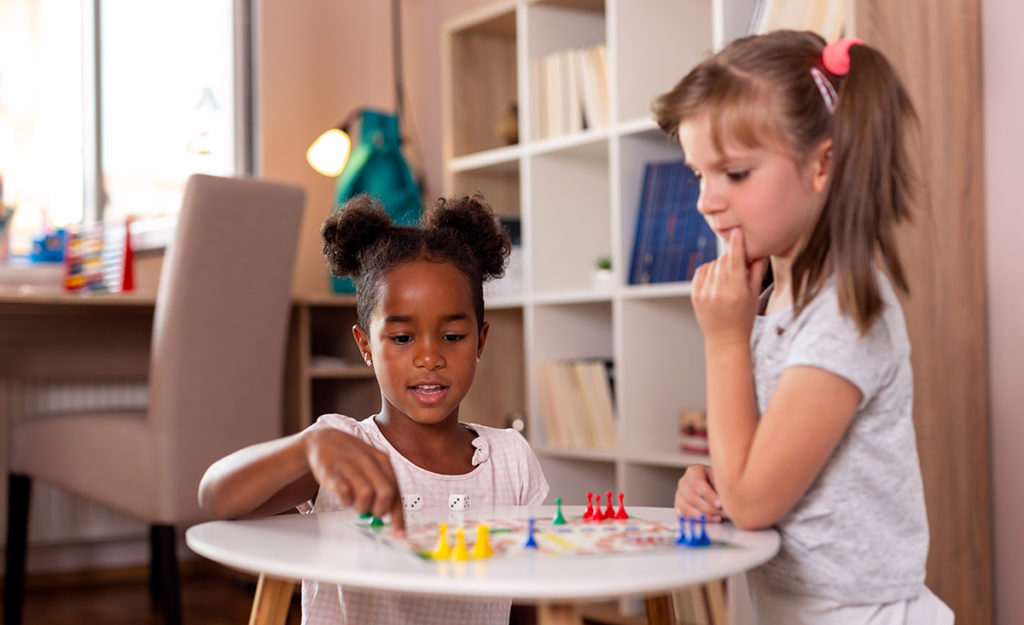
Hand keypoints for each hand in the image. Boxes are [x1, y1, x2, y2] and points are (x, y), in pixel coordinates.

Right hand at [303, 428, 405, 533]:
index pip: (396, 490)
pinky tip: (343, 496)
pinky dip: (346, 501)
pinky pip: (345, 492)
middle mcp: (368, 461)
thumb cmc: (349, 456)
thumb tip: (389, 512)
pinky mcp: (332, 472)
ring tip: (354, 501)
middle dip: (380, 510)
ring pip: (366, 494)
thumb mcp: (371, 463)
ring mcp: (350, 465)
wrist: (322, 439)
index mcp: (382, 459)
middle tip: (372, 512)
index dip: (398, 515)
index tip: (400, 533)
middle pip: (385, 492)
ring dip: (361, 506)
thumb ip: (381, 484)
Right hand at [674, 464, 723, 521]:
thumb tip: (724, 499)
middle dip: (708, 508)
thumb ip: (722, 488)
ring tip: (717, 517)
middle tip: (721, 512)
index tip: (720, 504)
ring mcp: (680, 495)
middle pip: (691, 497)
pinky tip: (708, 520)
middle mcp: (684, 482)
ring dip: (703, 515)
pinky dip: (696, 520)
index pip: (697, 483)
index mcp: (694, 472)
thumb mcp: (722, 480)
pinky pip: (683, 516)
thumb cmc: (718, 483)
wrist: (715, 488)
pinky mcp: (678, 507)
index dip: (708, 496)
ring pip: (685, 507)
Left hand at [692, 229, 765, 347]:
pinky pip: (701, 271)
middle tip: (738, 268)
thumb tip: (758, 250)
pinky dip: (709, 270)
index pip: (735, 261)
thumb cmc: (744, 318)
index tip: (736, 231)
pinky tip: (716, 280)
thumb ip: (755, 272)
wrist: (725, 339)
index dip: (736, 244)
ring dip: (720, 266)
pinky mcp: (695, 295)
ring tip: (727, 279)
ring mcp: (704, 294)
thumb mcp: (754, 295)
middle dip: (731, 259)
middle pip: (723, 260)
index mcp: (737, 293)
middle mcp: (719, 293)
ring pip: (712, 264)